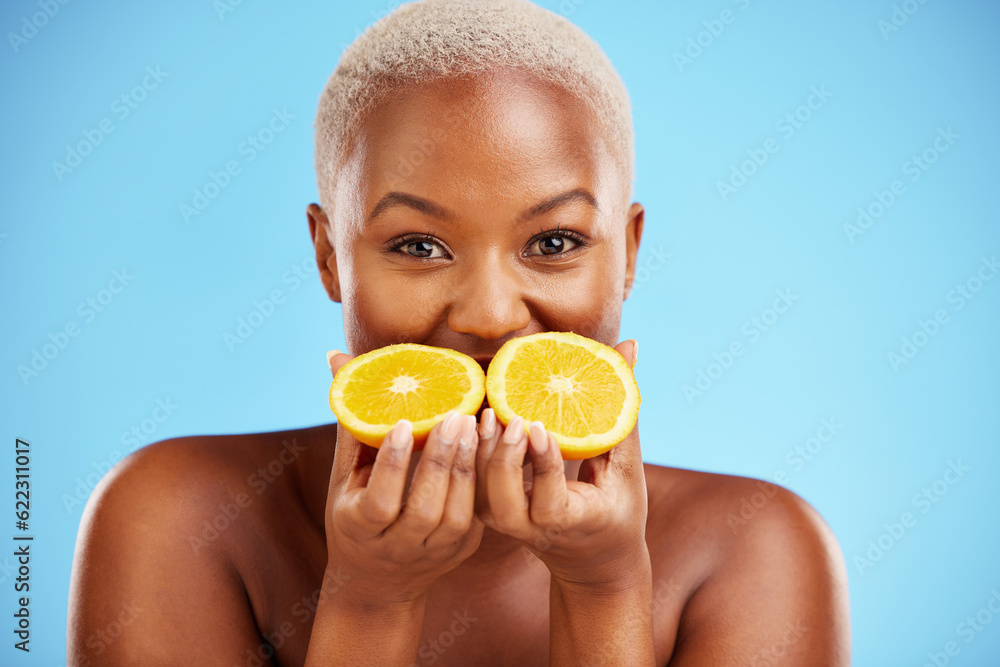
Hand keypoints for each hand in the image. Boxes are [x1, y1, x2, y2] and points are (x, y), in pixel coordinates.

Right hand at [322, 351, 484, 606]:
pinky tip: (488, 444)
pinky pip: (479, 513)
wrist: (378, 580)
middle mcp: (398, 548)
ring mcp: (435, 552)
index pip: (381, 502)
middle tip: (454, 416)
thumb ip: (352, 419)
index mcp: (361, 529)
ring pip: (458, 515)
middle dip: (441, 461)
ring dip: (467, 468)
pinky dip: (484, 478)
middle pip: (426, 509)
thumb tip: (337, 356)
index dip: (394, 465)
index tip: (406, 424)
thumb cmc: (355, 511)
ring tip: (472, 426)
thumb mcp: (344, 473)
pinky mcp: (463, 550)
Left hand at [474, 340, 648, 587]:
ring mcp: (508, 526)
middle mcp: (534, 529)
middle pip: (503, 502)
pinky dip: (472, 455)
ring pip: (481, 496)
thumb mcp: (628, 465)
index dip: (542, 466)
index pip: (549, 500)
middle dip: (502, 459)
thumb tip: (630, 344)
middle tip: (509, 417)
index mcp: (572, 522)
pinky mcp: (492, 516)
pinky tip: (476, 421)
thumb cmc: (618, 509)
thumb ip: (621, 408)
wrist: (593, 562)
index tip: (539, 426)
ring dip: (479, 454)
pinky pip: (473, 487)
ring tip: (487, 413)